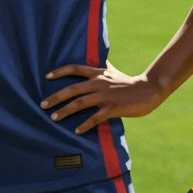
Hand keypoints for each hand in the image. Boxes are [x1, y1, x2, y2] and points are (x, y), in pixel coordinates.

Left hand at [40, 62, 164, 133]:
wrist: (149, 89)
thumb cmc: (129, 82)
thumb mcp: (113, 71)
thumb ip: (101, 68)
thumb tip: (95, 62)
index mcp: (98, 73)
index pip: (74, 69)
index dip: (60, 72)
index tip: (46, 76)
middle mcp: (98, 83)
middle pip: (72, 89)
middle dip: (56, 97)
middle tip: (43, 105)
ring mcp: (105, 96)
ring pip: (80, 103)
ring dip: (65, 111)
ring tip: (54, 118)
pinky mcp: (113, 108)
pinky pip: (95, 117)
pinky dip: (85, 124)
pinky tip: (77, 130)